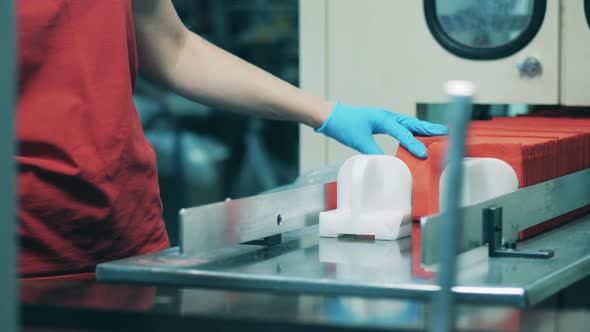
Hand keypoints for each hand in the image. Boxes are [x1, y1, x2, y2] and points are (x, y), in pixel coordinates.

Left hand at [315, 103, 447, 158]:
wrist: (330, 117)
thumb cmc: (343, 124)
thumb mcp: (358, 141)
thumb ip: (373, 152)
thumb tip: (385, 164)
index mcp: (382, 118)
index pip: (402, 132)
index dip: (414, 144)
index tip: (423, 154)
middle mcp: (386, 116)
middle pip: (411, 123)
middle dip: (428, 129)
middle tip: (445, 132)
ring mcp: (383, 119)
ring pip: (407, 124)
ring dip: (421, 129)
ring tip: (436, 133)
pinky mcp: (380, 123)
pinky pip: (400, 127)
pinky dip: (410, 131)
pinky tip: (414, 137)